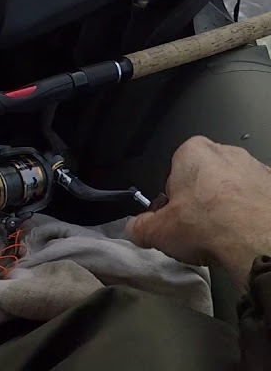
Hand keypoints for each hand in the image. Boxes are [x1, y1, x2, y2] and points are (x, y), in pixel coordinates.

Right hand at [126, 135, 270, 287]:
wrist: (260, 241)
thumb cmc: (212, 224)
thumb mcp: (158, 231)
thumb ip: (140, 227)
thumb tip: (135, 229)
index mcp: (192, 153)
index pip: (174, 171)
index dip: (172, 197)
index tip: (174, 216)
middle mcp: (226, 153)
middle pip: (206, 177)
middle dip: (202, 199)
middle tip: (198, 227)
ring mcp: (256, 169)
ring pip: (234, 188)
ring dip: (229, 207)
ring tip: (224, 236)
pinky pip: (258, 200)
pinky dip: (252, 215)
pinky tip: (245, 236)